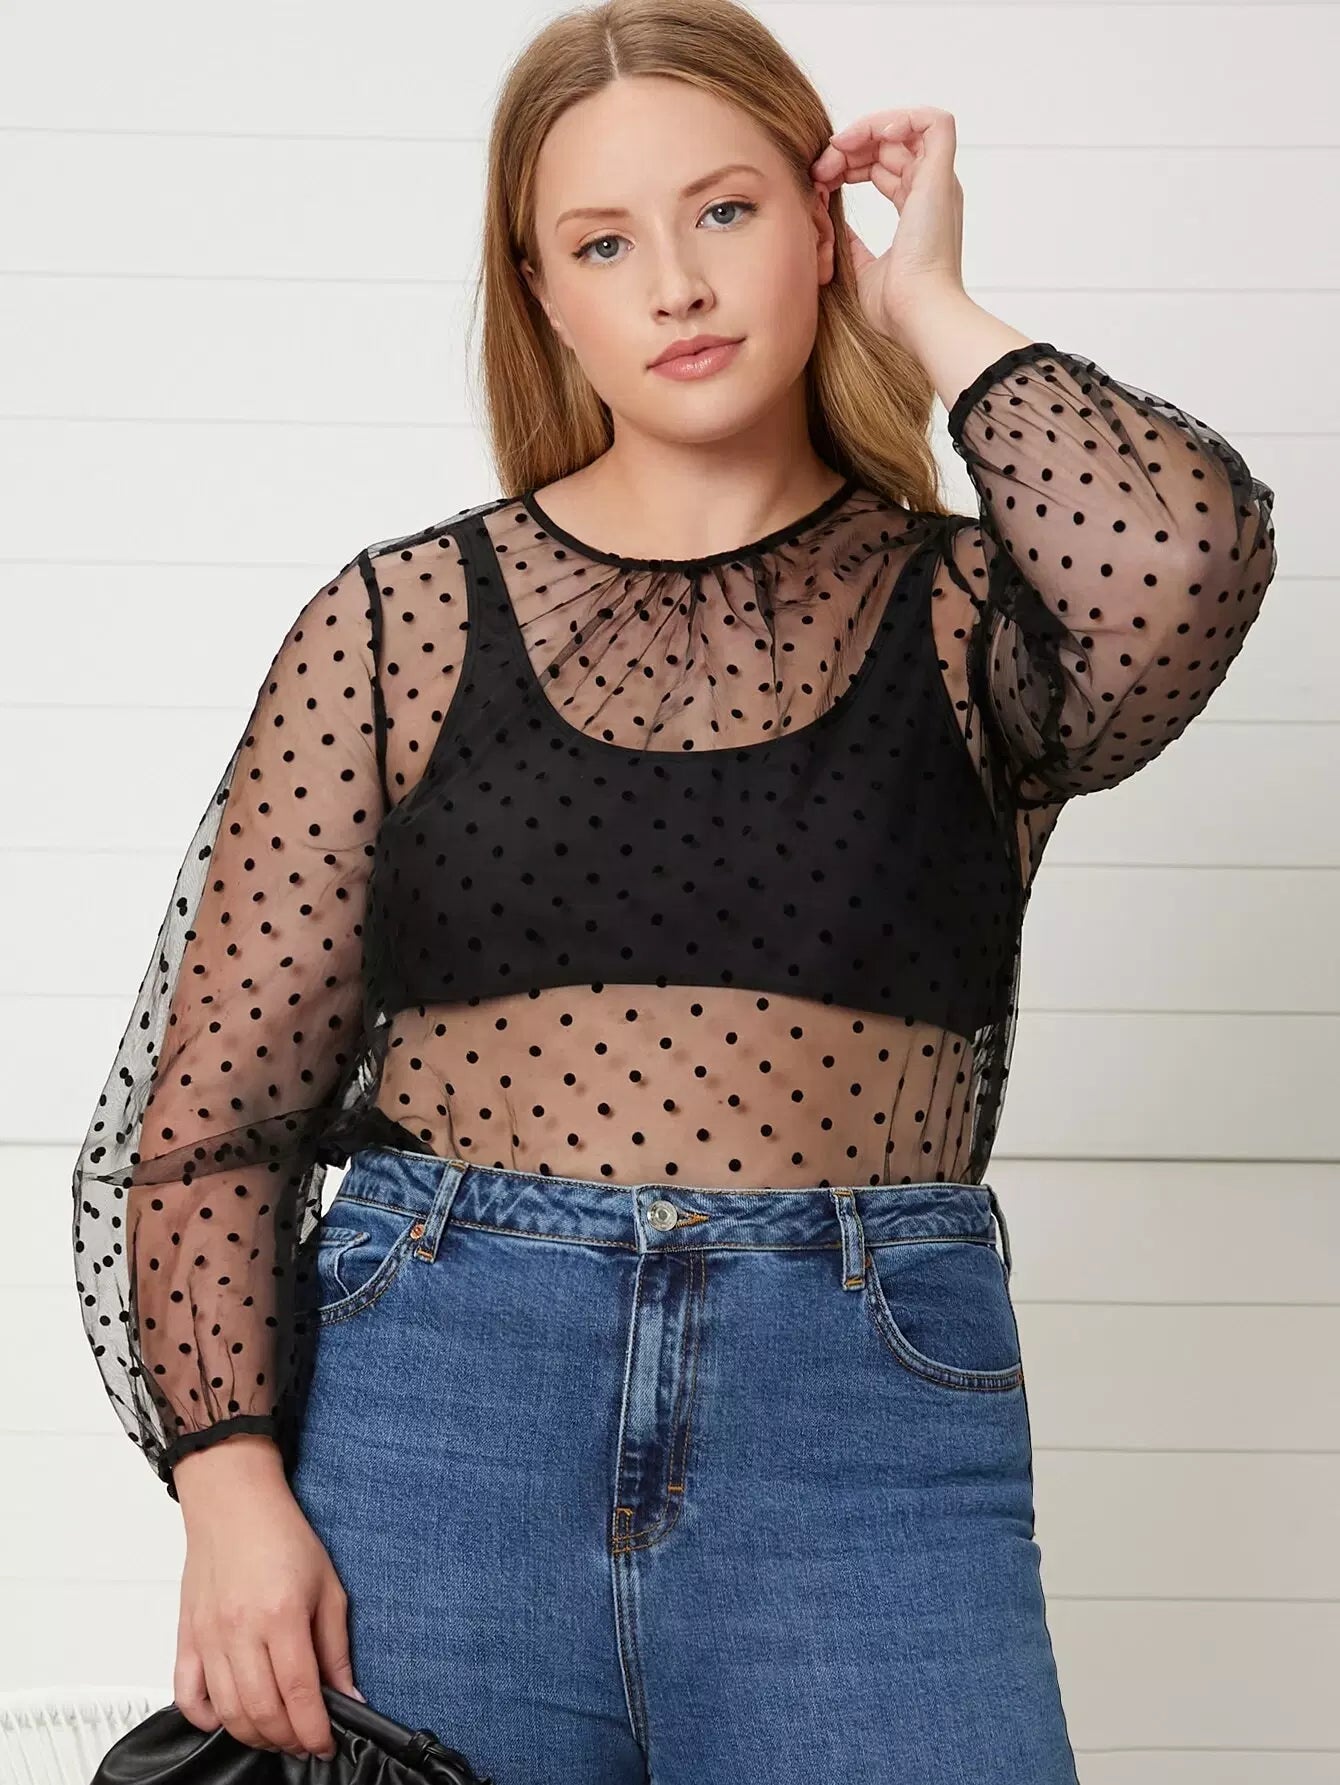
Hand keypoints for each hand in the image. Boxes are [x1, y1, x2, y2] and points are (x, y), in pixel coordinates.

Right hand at [173, 1441, 365, 1760]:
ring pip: (227, 1712)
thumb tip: (350, 1695)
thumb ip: (336, 1647)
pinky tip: (230, 1717)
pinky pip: (187, 1696)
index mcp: (281, 1615)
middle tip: (304, 1741)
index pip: (300, 1693)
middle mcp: (240, 1630)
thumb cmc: (281, 1536)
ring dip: (254, 1735)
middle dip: (288, 1740)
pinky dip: (207, 1719)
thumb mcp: (327, 1586)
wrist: (234, 1503)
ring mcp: (208, 1637)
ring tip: (276, 1733)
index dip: (315, 1729)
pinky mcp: (186, 1638)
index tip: (325, 1744)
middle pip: (262, 1712)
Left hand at [810, 106, 965, 336]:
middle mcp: (931, 193)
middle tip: (820, 168)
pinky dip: (902, 119)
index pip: (882, 169)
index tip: (820, 182)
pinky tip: (871, 137)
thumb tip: (834, 230)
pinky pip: (934, 123)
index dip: (849, 166)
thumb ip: (853, 245)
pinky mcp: (942, 177)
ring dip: (866, 132)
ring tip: (837, 151)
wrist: (918, 315)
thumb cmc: (896, 306)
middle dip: (850, 149)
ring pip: (907, 130)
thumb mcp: (862, 270)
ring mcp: (938, 184)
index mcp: (917, 212)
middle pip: (890, 147)